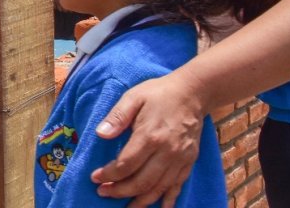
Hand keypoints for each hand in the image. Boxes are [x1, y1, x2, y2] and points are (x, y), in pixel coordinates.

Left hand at [89, 73, 205, 207]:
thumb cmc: (159, 93)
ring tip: (125, 207)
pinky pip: (178, 185)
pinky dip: (168, 199)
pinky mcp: (189, 161)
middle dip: (120, 191)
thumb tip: (100, 134)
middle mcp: (167, 152)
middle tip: (103, 193)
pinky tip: (160, 207)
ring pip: (159, 188)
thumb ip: (116, 116)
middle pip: (142, 181)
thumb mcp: (133, 97)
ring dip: (141, 200)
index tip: (95, 178)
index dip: (109, 175)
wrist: (193, 93)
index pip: (126, 164)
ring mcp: (180, 159)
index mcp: (150, 136)